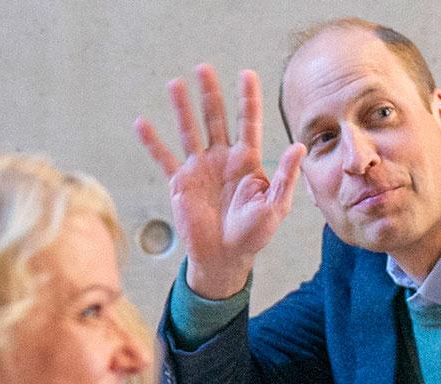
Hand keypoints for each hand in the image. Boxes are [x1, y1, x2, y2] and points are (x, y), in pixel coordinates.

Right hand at [134, 65, 305, 298]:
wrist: (226, 257)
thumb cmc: (254, 234)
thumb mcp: (276, 206)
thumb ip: (286, 177)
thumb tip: (298, 147)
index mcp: (247, 162)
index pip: (248, 123)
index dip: (248, 99)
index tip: (246, 74)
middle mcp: (222, 159)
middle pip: (216, 119)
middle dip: (211, 94)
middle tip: (205, 69)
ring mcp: (200, 168)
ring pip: (190, 131)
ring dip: (183, 108)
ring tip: (176, 84)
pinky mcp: (180, 182)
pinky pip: (164, 158)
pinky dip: (153, 142)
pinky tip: (141, 123)